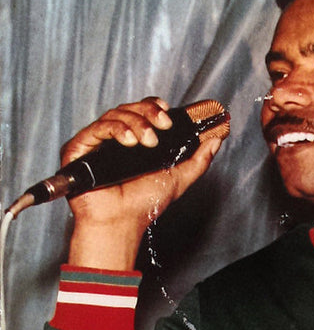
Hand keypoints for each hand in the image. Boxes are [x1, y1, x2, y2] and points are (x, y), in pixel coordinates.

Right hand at [65, 97, 222, 270]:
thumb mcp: (179, 178)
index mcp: (135, 140)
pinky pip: (97, 128)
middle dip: (149, 112)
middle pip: (130, 108)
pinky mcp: (79, 148)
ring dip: (136, 123)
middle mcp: (115, 138)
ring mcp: (97, 142)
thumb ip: (199, 159)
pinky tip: (129, 142)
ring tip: (148, 142)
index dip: (155, 107)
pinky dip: (116, 130)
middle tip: (163, 125)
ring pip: (115, 114)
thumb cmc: (143, 204)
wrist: (121, 222)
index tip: (169, 113)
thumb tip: (217, 138)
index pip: (143, 111)